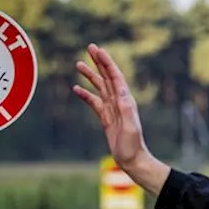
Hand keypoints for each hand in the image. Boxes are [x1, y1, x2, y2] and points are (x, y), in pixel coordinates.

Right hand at [72, 43, 168, 194]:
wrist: (132, 160)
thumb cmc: (132, 145)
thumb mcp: (131, 127)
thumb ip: (126, 109)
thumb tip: (121, 90)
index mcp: (126, 101)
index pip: (115, 77)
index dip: (106, 62)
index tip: (98, 50)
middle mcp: (120, 102)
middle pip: (107, 77)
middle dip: (99, 62)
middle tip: (89, 47)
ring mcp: (112, 109)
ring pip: (99, 87)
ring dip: (90, 75)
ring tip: (78, 64)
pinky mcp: (106, 118)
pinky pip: (94, 102)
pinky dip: (85, 95)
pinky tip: (76, 89)